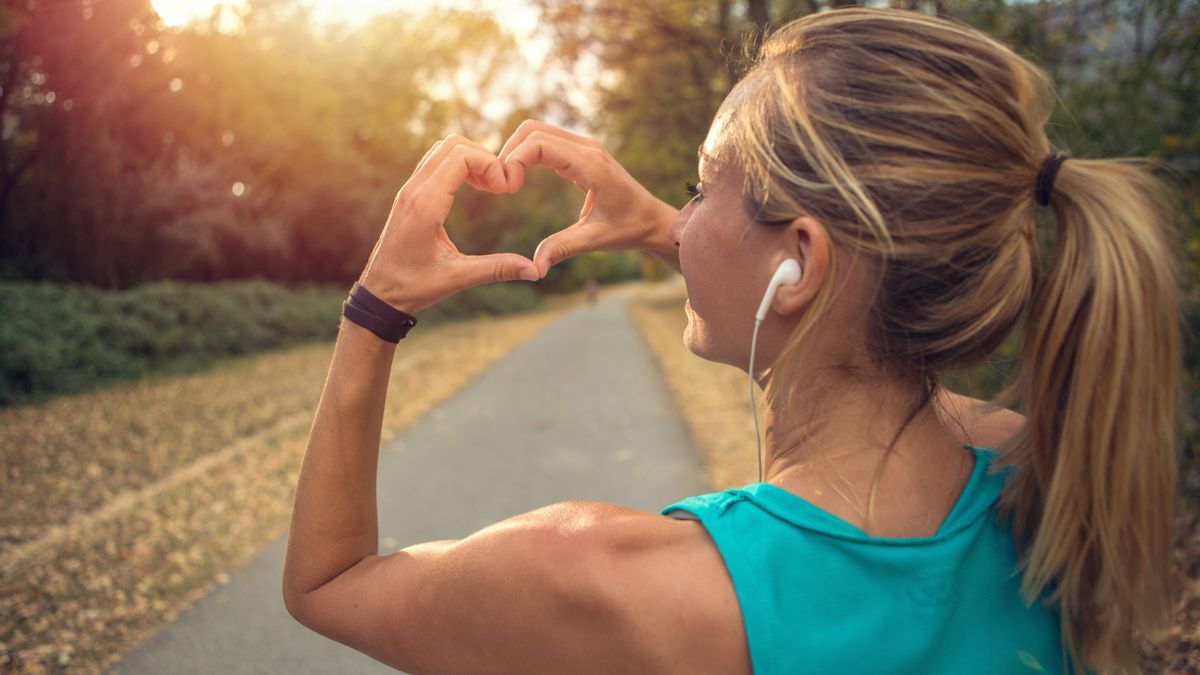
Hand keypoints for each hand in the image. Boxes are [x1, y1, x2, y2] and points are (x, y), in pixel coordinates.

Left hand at [358, 135, 540, 313]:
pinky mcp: (409, 196)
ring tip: (490, 187)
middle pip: (453, 144)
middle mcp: (414, 190)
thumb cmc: (414, 287)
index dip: (490, 164)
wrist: (379, 294)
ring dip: (471, 159)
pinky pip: (435, 163)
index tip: (505, 189)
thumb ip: (496, 269)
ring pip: (442, 150)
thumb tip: (534, 271)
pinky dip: (458, 166)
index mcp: (425, 204)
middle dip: (484, 157)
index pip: (461, 156)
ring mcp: (409, 190)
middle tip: (500, 186)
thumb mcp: (457, 278)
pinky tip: (474, 189)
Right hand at [499, 120, 678, 277]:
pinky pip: (546, 142)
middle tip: (500, 185)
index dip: (514, 160)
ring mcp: (584, 147)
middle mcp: (587, 148)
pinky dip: (527, 154)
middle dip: (509, 152)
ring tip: (506, 183)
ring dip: (516, 151)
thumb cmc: (628, 229)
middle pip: (533, 129)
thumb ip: (563, 248)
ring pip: (537, 132)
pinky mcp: (580, 153)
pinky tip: (518, 179)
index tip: (507, 189)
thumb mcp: (595, 240)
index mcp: (591, 164)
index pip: (539, 143)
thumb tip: (534, 268)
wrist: (651, 220)